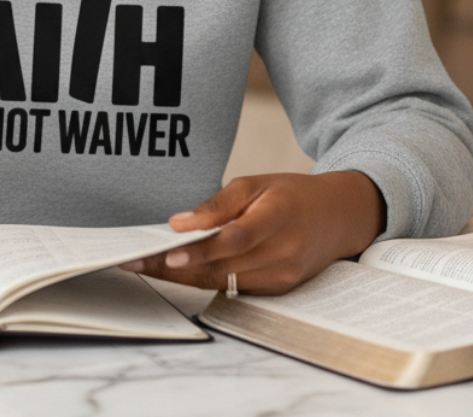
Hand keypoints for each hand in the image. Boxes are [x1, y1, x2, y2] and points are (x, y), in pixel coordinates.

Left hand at [121, 171, 385, 293]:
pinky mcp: (278, 289)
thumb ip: (219, 204)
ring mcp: (282, 276)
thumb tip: (180, 223)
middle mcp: (283, 253)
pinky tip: (177, 271)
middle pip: (222, 266)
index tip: (168, 252)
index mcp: (278, 217)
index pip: (235, 238)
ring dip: (183, 277)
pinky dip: (204, 279)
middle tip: (135, 261)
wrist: (337, 218)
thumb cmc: (290, 194)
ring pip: (223, 282)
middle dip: (174, 266)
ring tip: (144, 266)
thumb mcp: (256, 183)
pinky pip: (234, 287)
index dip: (202, 248)